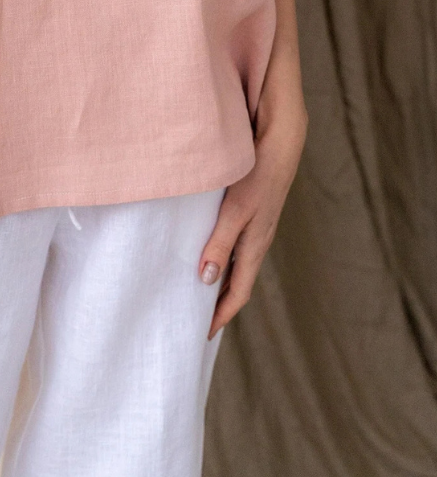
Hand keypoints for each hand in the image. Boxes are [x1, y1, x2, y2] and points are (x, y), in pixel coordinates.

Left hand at [198, 106, 307, 338]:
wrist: (281, 142)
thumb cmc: (258, 176)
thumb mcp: (236, 211)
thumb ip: (220, 243)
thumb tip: (207, 280)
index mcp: (255, 246)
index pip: (238, 292)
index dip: (221, 315)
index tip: (203, 334)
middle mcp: (257, 240)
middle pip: (237, 281)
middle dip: (219, 302)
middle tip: (196, 317)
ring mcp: (256, 225)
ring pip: (236, 262)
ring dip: (219, 278)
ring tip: (196, 288)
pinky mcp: (252, 210)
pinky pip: (236, 242)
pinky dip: (221, 254)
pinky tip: (206, 247)